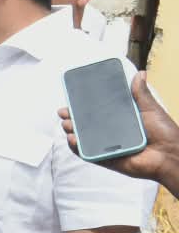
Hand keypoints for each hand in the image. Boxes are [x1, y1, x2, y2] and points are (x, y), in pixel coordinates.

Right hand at [59, 73, 178, 187]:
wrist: (170, 154)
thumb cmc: (164, 132)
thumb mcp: (151, 108)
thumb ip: (141, 93)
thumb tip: (140, 73)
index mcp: (120, 120)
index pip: (97, 112)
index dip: (83, 107)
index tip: (72, 100)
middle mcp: (111, 133)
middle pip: (86, 126)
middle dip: (72, 119)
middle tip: (64, 113)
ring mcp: (107, 147)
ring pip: (84, 140)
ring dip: (72, 132)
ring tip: (66, 125)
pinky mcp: (106, 160)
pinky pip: (88, 155)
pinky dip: (77, 148)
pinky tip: (72, 139)